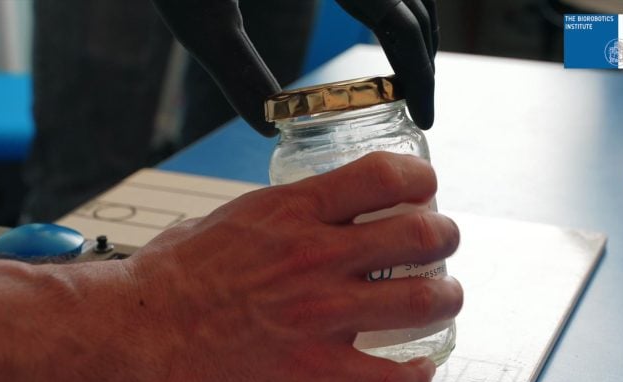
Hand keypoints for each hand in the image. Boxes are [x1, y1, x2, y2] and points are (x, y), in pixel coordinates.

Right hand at [124, 152, 461, 381]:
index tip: (425, 189)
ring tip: (444, 298)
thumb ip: (282, 214)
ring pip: (421, 302)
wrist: (142, 328)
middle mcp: (317, 256)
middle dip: (446, 236)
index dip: (421, 180)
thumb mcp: (232, 217)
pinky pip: (388, 378)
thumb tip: (308, 213)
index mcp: (294, 211)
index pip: (385, 176)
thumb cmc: (175, 273)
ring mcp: (319, 312)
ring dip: (446, 299)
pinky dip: (415, 375)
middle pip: (421, 235)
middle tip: (442, 243)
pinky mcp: (312, 365)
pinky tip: (418, 368)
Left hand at [150, 0, 437, 135]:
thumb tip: (269, 128)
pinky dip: (394, 1)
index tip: (424, 117)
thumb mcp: (198, 16)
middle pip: (414, 2)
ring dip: (413, 27)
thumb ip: (236, 72)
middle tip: (417, 104)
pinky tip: (378, 28)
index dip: (419, 74)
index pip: (400, 23)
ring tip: (405, 75)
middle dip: (422, 57)